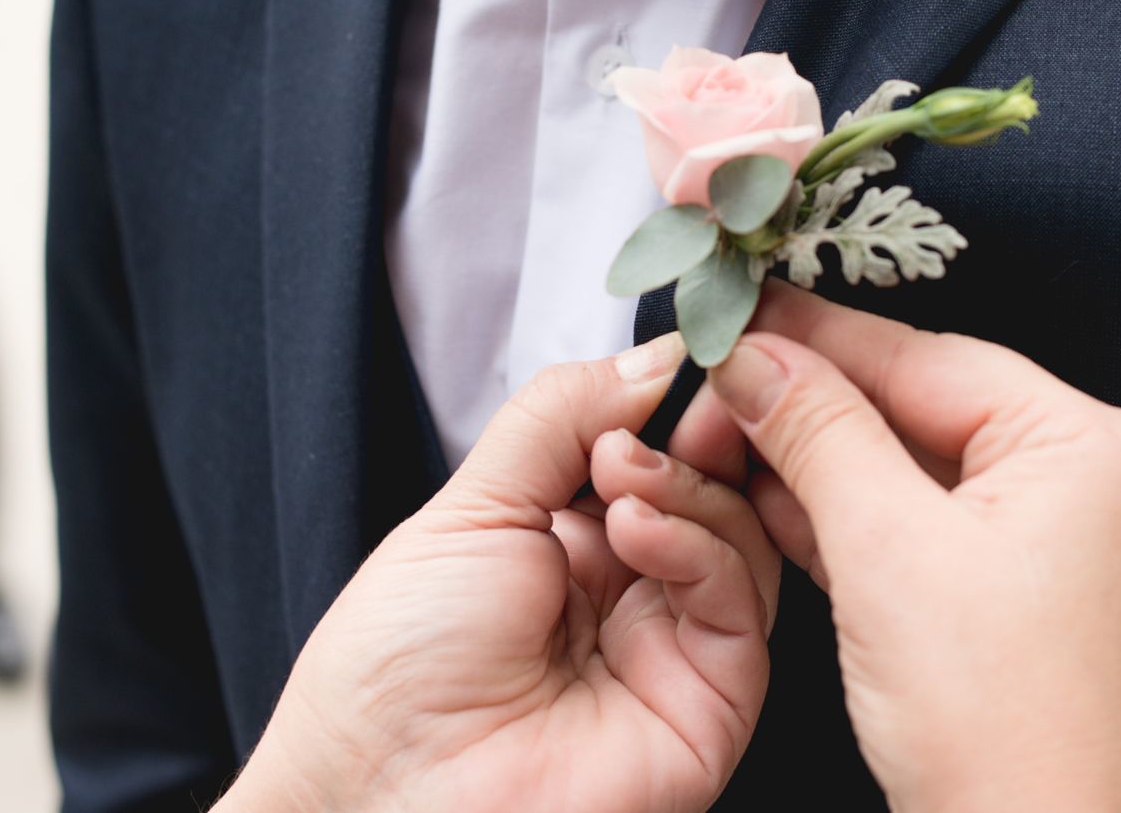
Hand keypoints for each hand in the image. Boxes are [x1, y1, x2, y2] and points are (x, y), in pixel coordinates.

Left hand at [224, 333, 778, 812]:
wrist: (381, 793)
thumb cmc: (394, 667)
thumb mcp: (472, 503)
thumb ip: (563, 415)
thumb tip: (656, 352)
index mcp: (568, 544)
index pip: (656, 453)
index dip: (674, 401)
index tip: (691, 352)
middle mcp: (628, 595)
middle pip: (713, 490)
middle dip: (701, 430)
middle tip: (689, 395)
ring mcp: (672, 650)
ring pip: (739, 538)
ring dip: (688, 483)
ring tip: (620, 472)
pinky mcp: (710, 704)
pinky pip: (738, 605)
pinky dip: (697, 544)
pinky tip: (635, 526)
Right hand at [708, 284, 1120, 812]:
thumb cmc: (996, 729)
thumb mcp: (884, 548)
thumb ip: (817, 431)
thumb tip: (758, 355)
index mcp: (1094, 450)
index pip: (933, 358)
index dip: (821, 338)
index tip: (744, 315)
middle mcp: (1100, 487)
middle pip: (928, 410)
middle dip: (817, 405)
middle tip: (726, 383)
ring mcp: (1072, 548)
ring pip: (925, 471)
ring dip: (829, 462)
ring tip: (738, 439)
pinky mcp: (1034, 602)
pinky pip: (938, 529)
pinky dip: (864, 519)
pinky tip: (787, 504)